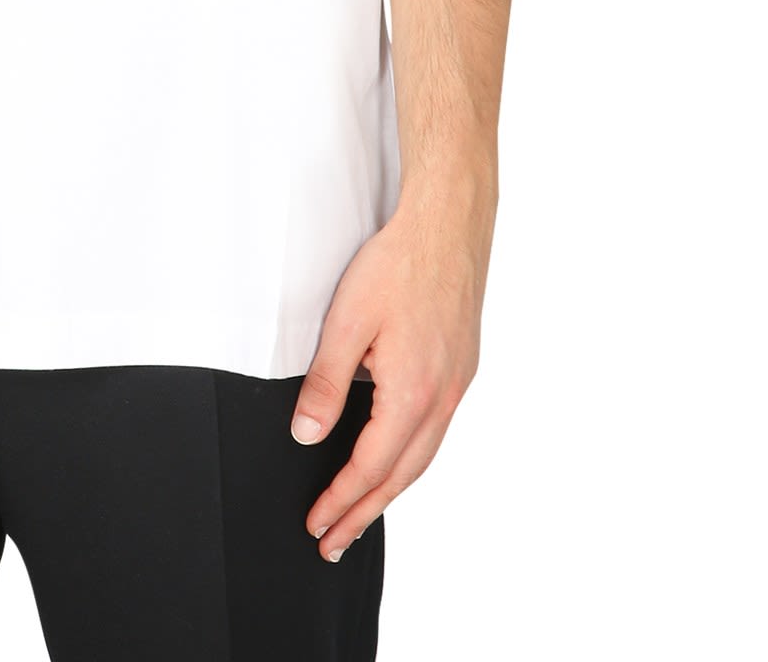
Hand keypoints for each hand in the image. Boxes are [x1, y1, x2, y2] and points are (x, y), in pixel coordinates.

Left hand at [289, 184, 491, 559]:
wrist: (448, 225)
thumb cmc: (397, 266)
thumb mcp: (346, 323)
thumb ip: (326, 385)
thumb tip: (306, 436)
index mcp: (413, 395)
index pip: (370, 468)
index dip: (341, 500)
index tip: (317, 525)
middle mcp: (443, 399)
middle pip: (401, 476)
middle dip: (365, 513)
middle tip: (334, 543)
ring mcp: (457, 384)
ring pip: (422, 457)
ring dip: (390, 490)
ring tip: (362, 513)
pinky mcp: (462, 368)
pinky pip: (435, 431)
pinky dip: (410, 458)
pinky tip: (395, 458)